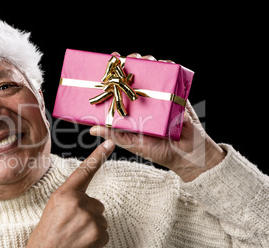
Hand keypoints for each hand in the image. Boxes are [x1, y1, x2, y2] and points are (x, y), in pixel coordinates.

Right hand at [11, 140, 114, 247]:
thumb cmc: (46, 237)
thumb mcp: (54, 210)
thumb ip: (72, 200)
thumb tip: (95, 203)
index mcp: (64, 194)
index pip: (84, 171)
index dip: (98, 156)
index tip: (110, 143)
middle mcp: (77, 202)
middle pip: (98, 205)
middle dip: (89, 217)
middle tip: (72, 229)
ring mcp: (88, 218)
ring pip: (102, 220)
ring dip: (92, 230)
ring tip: (75, 238)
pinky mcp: (96, 233)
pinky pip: (105, 234)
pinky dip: (96, 242)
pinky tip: (81, 246)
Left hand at [90, 53, 225, 181]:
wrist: (186, 155)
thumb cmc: (158, 150)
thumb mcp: (131, 142)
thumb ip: (114, 134)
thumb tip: (92, 129)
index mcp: (132, 108)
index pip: (120, 87)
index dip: (114, 75)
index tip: (108, 62)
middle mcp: (145, 99)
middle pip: (136, 75)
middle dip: (130, 62)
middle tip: (125, 60)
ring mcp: (161, 95)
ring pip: (153, 72)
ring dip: (147, 61)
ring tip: (142, 60)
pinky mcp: (177, 94)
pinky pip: (172, 76)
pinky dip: (168, 66)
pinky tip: (162, 62)